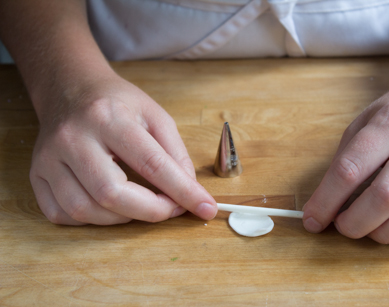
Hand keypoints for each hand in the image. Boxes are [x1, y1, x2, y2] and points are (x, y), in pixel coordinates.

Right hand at [30, 75, 216, 224]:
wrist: (71, 90)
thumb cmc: (117, 103)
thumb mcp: (155, 115)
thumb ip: (175, 153)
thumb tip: (189, 191)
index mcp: (108, 117)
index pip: (152, 163)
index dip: (182, 191)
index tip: (204, 208)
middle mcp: (73, 138)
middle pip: (112, 193)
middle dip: (151, 211)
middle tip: (170, 208)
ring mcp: (49, 158)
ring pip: (85, 209)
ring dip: (123, 218)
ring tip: (141, 204)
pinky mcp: (36, 174)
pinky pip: (62, 214)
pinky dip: (93, 220)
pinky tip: (109, 205)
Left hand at [302, 78, 388, 250]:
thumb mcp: (361, 126)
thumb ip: (343, 163)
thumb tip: (322, 207)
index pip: (350, 168)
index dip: (326, 201)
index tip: (312, 220)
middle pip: (387, 194)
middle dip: (356, 222)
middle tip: (343, 227)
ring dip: (386, 233)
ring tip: (370, 229)